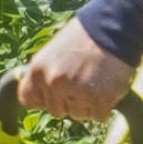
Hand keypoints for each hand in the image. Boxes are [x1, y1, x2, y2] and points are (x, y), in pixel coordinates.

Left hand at [18, 18, 134, 120]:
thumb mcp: (53, 50)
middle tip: (82, 81)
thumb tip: (36, 94)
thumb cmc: (84, 37)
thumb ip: (44, 73)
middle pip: (56, 111)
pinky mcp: (100, 100)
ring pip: (79, 115)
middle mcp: (54, 83)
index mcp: (38, 70)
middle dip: (69, 101)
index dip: (43, 98)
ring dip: (88, 105)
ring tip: (96, 81)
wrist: (114, 27)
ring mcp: (77, 93)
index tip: (53, 93)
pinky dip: (104, 106)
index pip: (28, 100)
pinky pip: (99, 116)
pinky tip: (106, 87)